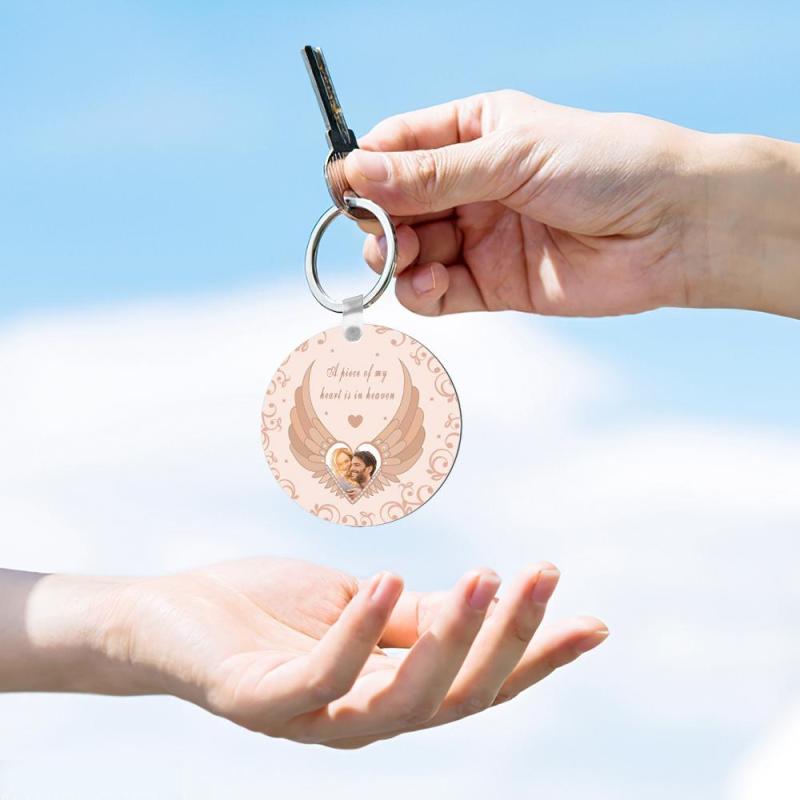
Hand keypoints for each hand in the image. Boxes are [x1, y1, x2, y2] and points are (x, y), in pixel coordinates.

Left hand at [3, 559, 607, 746]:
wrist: (167, 618)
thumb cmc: (267, 613)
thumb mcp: (359, 606)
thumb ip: (416, 617)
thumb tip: (487, 601)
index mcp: (389, 694)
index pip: (479, 687)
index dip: (537, 660)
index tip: (594, 623)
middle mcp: (361, 721)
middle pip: (456, 697)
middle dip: (507, 638)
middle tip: (542, 573)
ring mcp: (311, 720)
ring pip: (402, 700)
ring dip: (452, 638)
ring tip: (489, 573)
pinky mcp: (259, 704)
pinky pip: (322, 679)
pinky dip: (363, 633)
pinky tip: (391, 581)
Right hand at [344, 90, 799, 317]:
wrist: (674, 228)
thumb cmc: (607, 167)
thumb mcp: (512, 156)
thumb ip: (432, 174)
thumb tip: (355, 174)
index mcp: (475, 133)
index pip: (399, 146)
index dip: (366, 168)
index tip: (343, 188)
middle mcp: (472, 185)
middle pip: (396, 204)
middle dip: (380, 220)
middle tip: (383, 231)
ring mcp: (481, 236)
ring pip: (410, 252)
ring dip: (396, 258)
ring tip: (407, 258)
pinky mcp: (494, 285)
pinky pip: (439, 292)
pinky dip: (423, 293)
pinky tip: (431, 284)